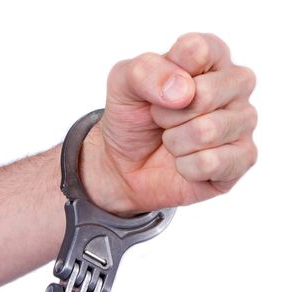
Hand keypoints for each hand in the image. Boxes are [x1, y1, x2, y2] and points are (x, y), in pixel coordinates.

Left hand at [79, 33, 256, 215]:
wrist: (128, 162)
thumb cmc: (133, 117)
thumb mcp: (123, 84)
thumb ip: (146, 72)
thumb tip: (184, 92)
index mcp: (212, 56)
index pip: (198, 49)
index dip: (167, 76)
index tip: (156, 90)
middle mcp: (235, 85)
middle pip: (205, 95)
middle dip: (168, 115)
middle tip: (162, 120)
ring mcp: (243, 122)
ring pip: (207, 132)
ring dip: (175, 142)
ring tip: (173, 141)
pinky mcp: (244, 157)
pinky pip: (211, 163)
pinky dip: (185, 167)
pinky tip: (185, 162)